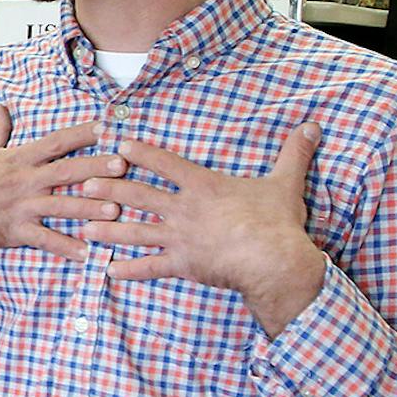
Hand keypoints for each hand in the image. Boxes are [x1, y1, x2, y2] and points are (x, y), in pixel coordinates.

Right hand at [0, 107, 127, 299]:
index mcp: (20, 159)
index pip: (56, 142)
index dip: (81, 133)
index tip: (107, 126)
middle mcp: (24, 181)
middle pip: (66, 171)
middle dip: (95, 167)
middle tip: (123, 164)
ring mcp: (21, 207)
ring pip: (61, 206)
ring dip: (89, 208)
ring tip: (116, 211)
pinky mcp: (16, 231)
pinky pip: (44, 240)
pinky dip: (65, 247)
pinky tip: (87, 253)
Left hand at [78, 124, 328, 335]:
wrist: (274, 262)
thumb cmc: (277, 222)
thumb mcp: (285, 182)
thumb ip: (294, 153)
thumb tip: (314, 125)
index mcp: (204, 187)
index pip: (166, 164)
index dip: (142, 153)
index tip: (119, 145)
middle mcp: (184, 210)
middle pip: (139, 196)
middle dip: (109, 188)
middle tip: (84, 183)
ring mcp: (180, 239)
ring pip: (135, 232)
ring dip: (108, 229)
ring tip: (82, 226)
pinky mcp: (183, 265)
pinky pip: (150, 268)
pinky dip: (129, 270)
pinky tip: (107, 271)